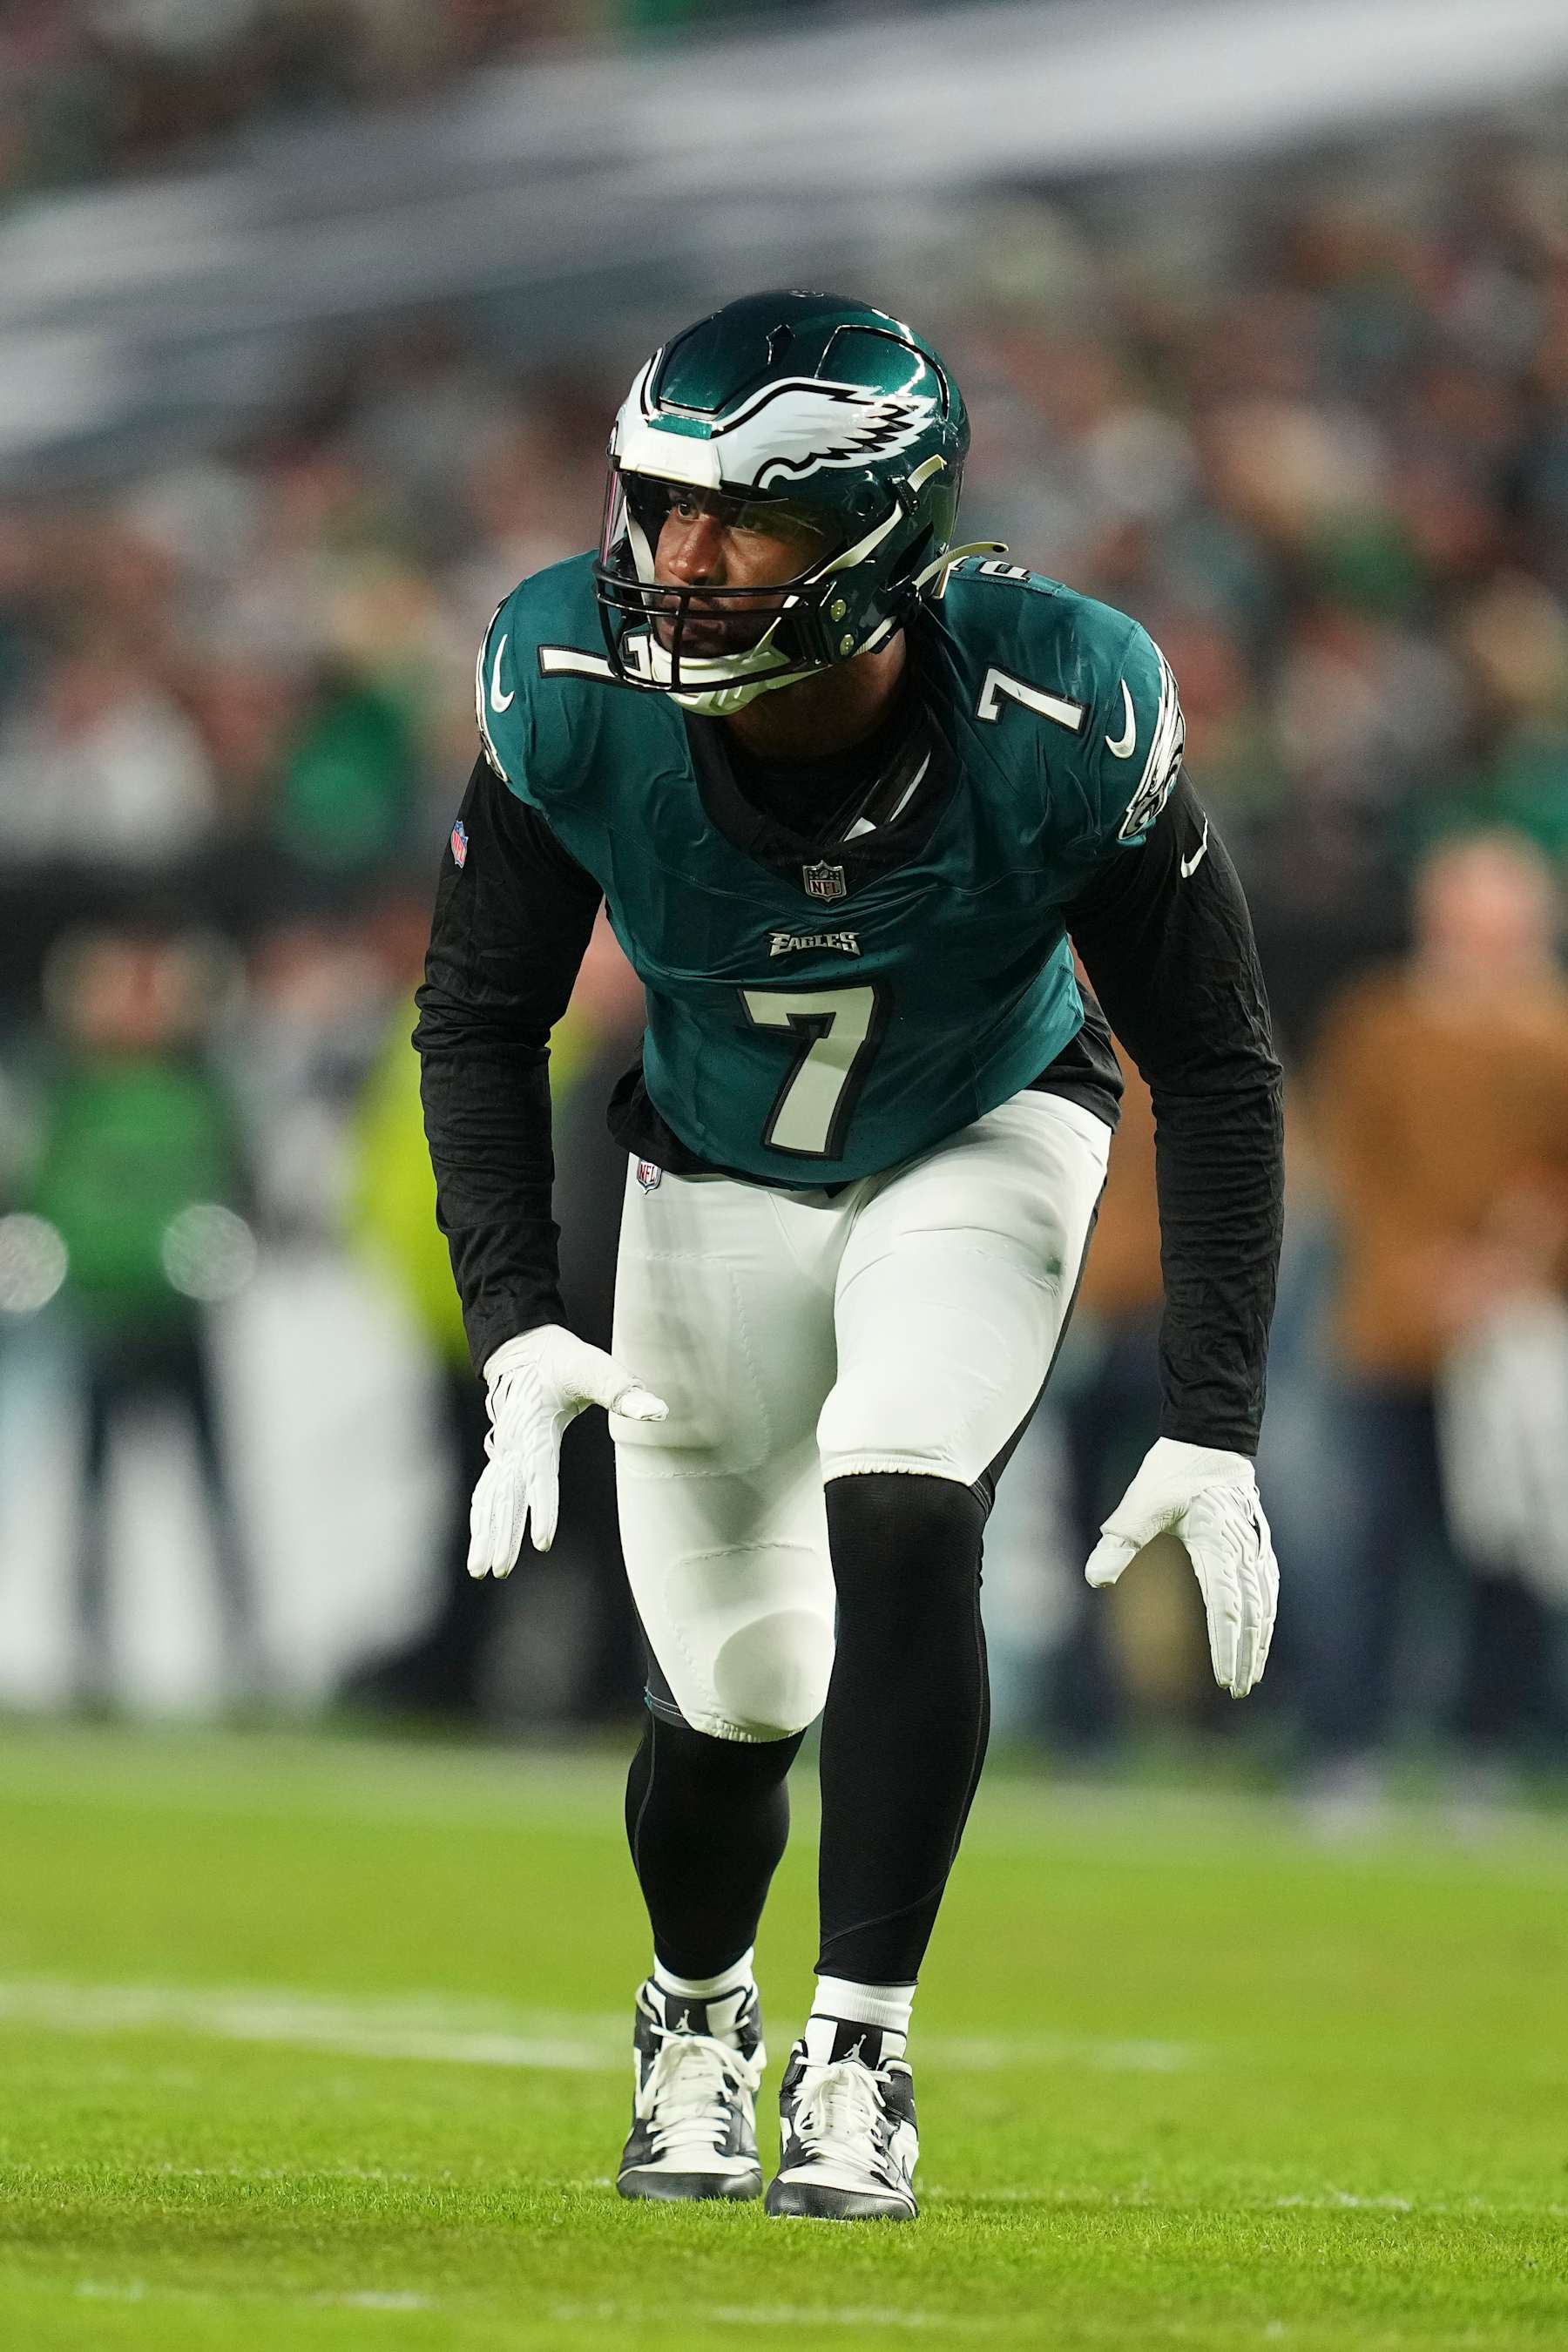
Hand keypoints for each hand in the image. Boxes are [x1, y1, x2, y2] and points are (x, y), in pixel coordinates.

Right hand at [468, 1326, 665, 1576]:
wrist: (522, 1346)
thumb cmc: (562, 1359)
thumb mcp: (593, 1368)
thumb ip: (623, 1390)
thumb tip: (658, 1412)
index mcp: (536, 1427)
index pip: (540, 1473)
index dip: (542, 1507)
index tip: (542, 1542)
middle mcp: (515, 1444)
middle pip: (507, 1495)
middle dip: (502, 1533)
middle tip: (497, 1569)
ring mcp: (504, 1451)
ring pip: (492, 1499)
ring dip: (487, 1534)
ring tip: (482, 1570)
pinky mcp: (503, 1456)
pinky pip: (488, 1492)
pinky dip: (482, 1519)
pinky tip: (480, 1546)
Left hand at [1084, 1437, 1276, 1696]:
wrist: (1209, 1440)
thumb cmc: (1173, 1471)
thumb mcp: (1141, 1503)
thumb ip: (1121, 1542)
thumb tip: (1094, 1579)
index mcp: (1218, 1544)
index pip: (1226, 1607)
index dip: (1226, 1646)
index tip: (1223, 1678)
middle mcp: (1244, 1550)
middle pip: (1251, 1614)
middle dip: (1244, 1654)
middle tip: (1237, 1689)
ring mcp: (1255, 1547)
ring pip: (1264, 1604)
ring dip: (1259, 1641)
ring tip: (1251, 1675)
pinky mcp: (1257, 1544)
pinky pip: (1268, 1589)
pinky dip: (1266, 1618)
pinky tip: (1262, 1636)